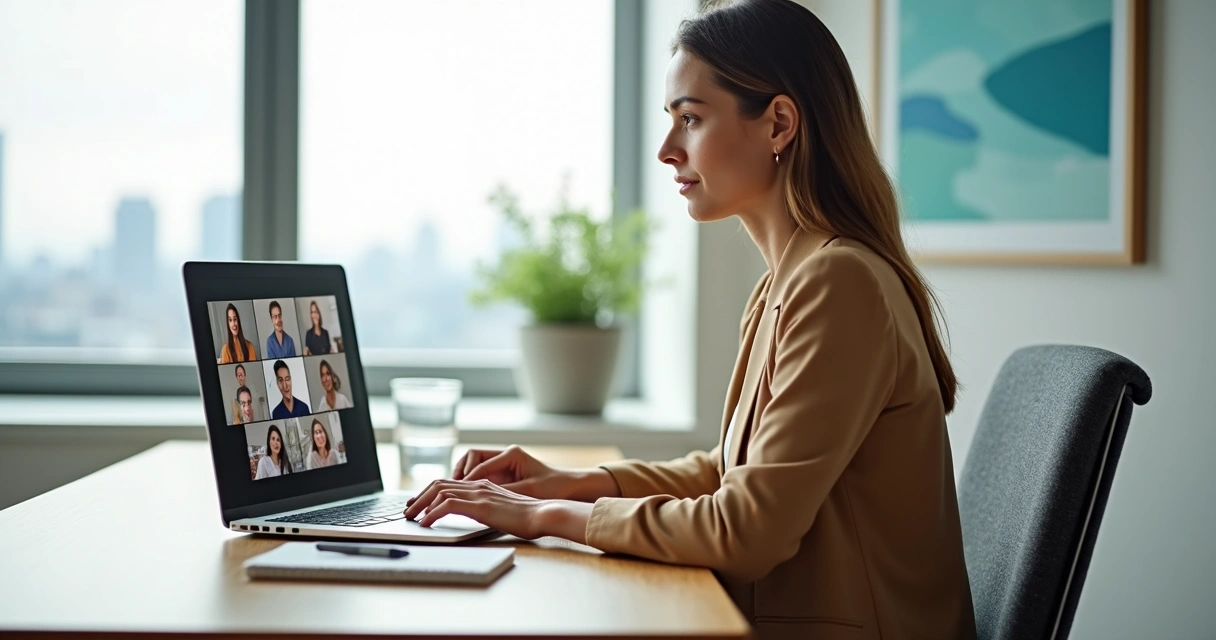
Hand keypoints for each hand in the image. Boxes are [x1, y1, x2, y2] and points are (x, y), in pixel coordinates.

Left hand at [403, 479, 592, 541]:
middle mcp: (478, 485)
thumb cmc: (529, 516)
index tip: (418, 503)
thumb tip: (471, 516)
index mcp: (483, 484)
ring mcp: (479, 494)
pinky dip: (432, 514)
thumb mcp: (502, 510)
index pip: (449, 483)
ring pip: (439, 492)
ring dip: (420, 505)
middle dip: (419, 497)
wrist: (544, 514)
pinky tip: (426, 524)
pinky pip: (447, 506)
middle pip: (439, 484)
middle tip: (407, 511)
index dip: (429, 492)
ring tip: (411, 518)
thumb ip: (486, 508)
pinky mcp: (480, 506)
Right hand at [453, 445, 573, 499]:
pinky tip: (465, 495)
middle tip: (450, 488)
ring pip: (472, 464)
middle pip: (471, 457)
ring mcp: (503, 463)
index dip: (468, 478)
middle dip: (459, 472)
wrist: (569, 487)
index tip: (459, 491)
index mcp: (511, 454)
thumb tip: (482, 496)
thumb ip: (505, 491)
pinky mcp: (502, 474)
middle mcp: (505, 455)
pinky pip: (480, 475)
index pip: (480, 463)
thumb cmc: (554, 487)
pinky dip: (470, 483)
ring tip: (453, 492)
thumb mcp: (528, 491)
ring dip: (462, 476)